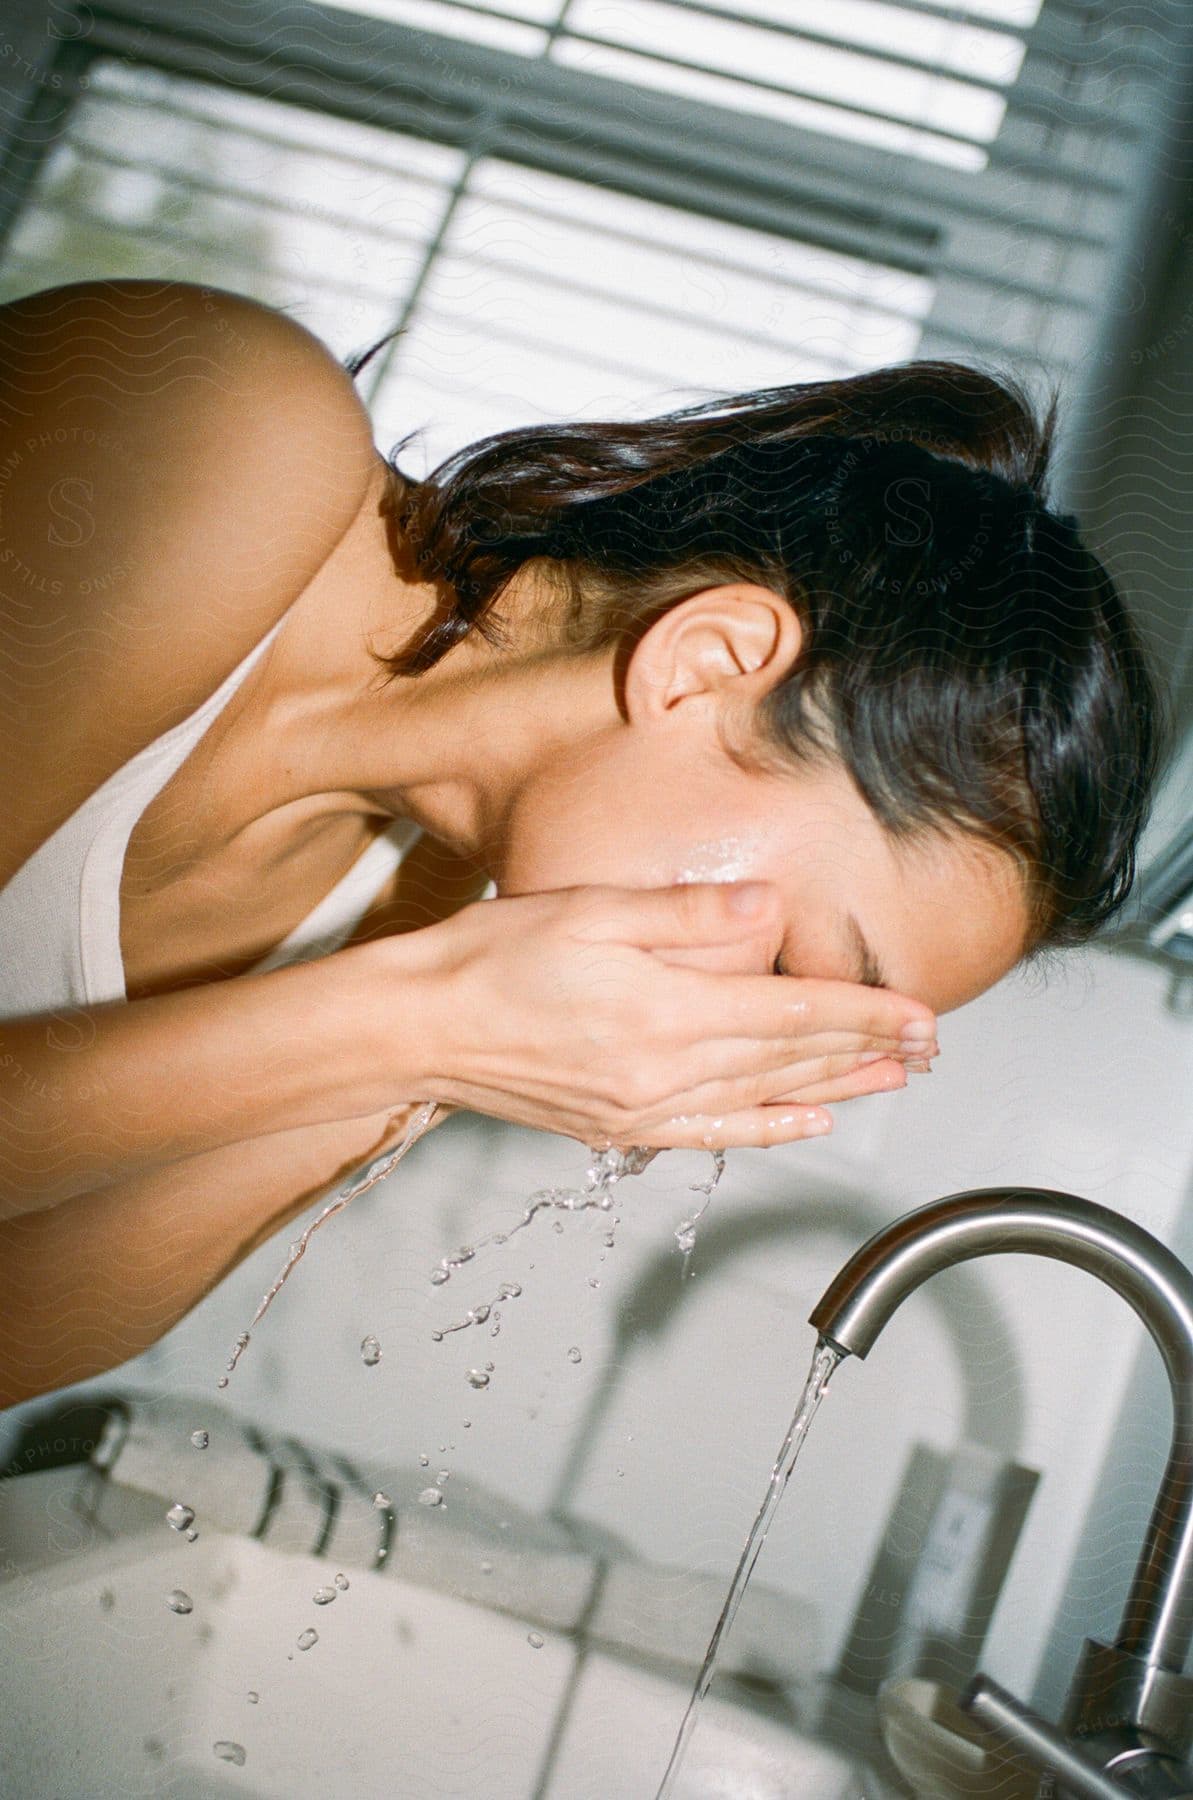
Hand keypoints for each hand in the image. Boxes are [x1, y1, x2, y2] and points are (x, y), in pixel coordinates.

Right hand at [398, 879, 936, 1152]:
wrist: (415, 1029)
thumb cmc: (489, 959)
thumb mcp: (588, 910)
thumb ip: (685, 914)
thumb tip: (768, 909)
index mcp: (664, 1012)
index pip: (791, 1013)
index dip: (864, 1015)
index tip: (920, 1015)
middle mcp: (662, 1072)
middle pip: (789, 1060)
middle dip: (867, 1052)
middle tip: (928, 1048)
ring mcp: (641, 1109)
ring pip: (763, 1099)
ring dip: (835, 1089)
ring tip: (892, 1081)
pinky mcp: (616, 1129)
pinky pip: (712, 1135)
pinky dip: (768, 1129)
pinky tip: (805, 1122)